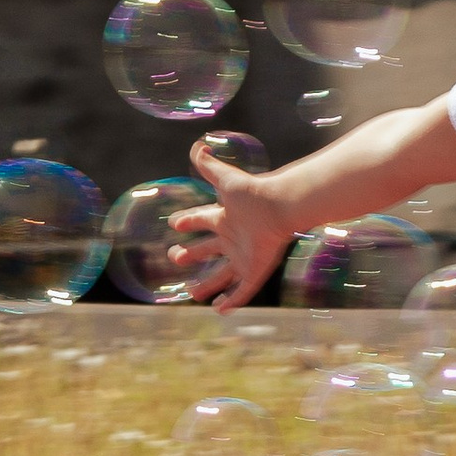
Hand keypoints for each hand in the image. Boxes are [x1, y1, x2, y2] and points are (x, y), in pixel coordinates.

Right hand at [167, 140, 289, 309]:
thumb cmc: (253, 194)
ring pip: (222, 275)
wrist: (280, 207)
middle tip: (175, 257)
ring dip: (208, 285)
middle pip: (208, 249)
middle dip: (191, 254)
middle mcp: (232, 238)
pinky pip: (242, 290)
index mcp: (224, 217)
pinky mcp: (255, 271)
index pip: (201, 219)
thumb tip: (197, 145)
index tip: (174, 222)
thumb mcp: (225, 178)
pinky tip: (219, 310)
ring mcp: (243, 256)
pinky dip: (231, 301)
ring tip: (193, 293)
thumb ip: (208, 164)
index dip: (188, 221)